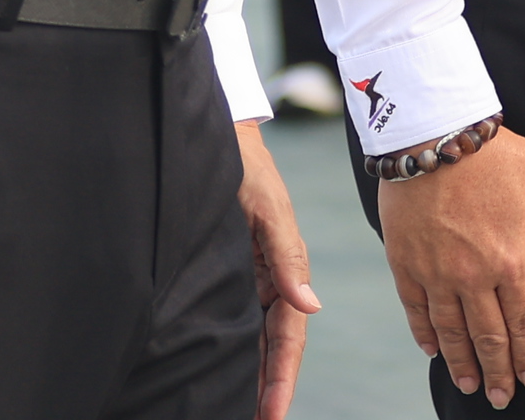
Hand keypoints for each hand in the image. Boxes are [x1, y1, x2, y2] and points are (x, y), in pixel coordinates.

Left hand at [235, 124, 321, 419]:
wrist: (215, 133)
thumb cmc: (242, 163)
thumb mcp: (266, 206)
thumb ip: (287, 254)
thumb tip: (310, 306)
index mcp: (287, 266)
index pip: (289, 335)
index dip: (281, 377)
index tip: (271, 412)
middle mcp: (271, 278)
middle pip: (273, 347)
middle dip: (268, 388)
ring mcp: (250, 278)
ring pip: (253, 339)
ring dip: (251, 376)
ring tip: (243, 412)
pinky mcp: (229, 272)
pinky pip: (234, 322)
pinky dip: (234, 352)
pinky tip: (225, 376)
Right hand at [374, 122, 524, 407]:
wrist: (431, 132)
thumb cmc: (493, 151)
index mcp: (511, 259)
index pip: (524, 322)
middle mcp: (473, 275)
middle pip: (488, 336)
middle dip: (497, 371)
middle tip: (501, 398)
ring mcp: (436, 272)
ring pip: (452, 330)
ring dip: (462, 362)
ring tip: (469, 384)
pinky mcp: (405, 262)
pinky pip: (416, 309)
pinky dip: (425, 333)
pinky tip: (433, 350)